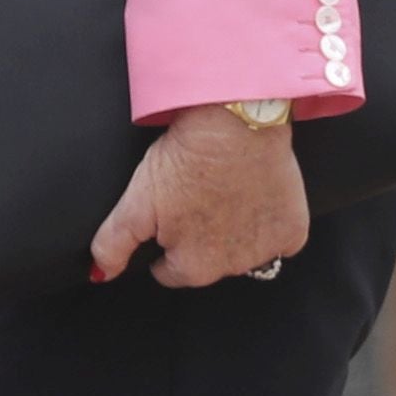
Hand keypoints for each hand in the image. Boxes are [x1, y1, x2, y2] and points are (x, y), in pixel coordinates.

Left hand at [90, 101, 312, 285]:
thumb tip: (100, 275)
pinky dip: (269, 223)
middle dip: (200, 238)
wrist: (237, 120)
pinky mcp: (294, 230)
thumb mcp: (137, 200)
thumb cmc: (186, 156)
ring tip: (225, 193)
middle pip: (209, 263)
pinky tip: (256, 195)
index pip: (171, 271)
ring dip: (235, 232)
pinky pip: (280, 239)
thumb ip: (114, 244)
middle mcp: (233, 268)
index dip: (166, 240)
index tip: (170, 211)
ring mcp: (268, 250)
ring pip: (244, 252)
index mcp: (194, 267)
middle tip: (197, 196)